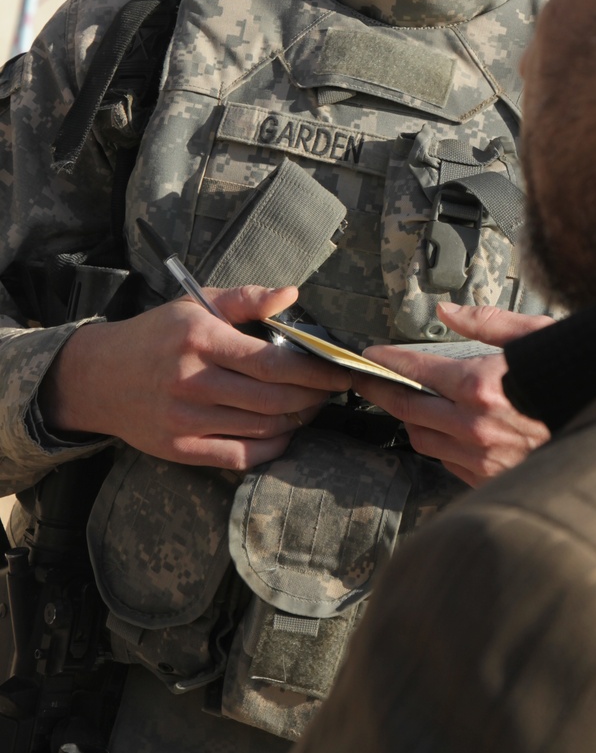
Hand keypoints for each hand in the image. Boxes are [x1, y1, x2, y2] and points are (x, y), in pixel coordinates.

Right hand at [41, 284, 351, 468]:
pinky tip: (285, 432)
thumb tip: (292, 293)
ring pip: (262, 429)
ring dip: (298, 420)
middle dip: (314, 396)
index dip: (314, 370)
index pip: (271, 362)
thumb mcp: (196, 303)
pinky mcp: (179, 450)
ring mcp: (184, 421)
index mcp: (200, 340)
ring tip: (312, 406)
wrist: (98, 377)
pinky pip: (239, 458)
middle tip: (332, 388)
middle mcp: (192, 382)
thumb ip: (246, 298)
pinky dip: (272, 448)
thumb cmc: (158, 334)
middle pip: (273, 399)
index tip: (340, 369)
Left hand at [354, 302, 552, 486]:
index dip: (386, 361)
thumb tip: (447, 312)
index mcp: (481, 385)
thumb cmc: (579, 375)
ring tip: (406, 400)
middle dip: (381, 391)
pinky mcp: (492, 481)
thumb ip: (486, 322)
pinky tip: (444, 428)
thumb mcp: (538, 335)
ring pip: (423, 439)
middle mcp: (475, 427)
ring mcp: (482, 459)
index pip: (415, 371)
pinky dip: (438, 443)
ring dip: (410, 418)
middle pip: (407, 409)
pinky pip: (448, 463)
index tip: (369, 355)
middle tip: (365, 378)